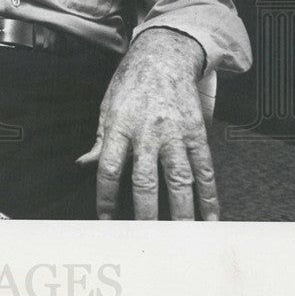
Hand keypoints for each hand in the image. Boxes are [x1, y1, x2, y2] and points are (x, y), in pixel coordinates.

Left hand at [76, 28, 218, 220]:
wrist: (164, 55)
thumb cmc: (131, 82)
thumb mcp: (107, 105)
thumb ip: (99, 139)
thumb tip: (83, 164)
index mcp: (120, 126)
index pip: (109, 168)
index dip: (105, 197)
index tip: (105, 221)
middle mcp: (147, 132)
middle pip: (145, 180)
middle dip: (144, 213)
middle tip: (145, 240)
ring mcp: (175, 133)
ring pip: (179, 179)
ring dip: (181, 211)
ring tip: (182, 239)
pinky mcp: (197, 133)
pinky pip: (204, 169)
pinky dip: (209, 196)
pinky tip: (210, 217)